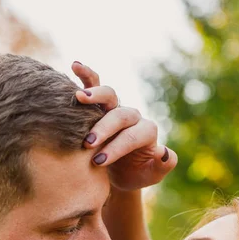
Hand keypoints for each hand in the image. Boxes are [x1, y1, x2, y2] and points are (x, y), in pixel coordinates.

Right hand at [72, 61, 177, 190]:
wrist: (121, 173)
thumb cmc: (136, 174)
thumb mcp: (152, 174)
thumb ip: (163, 164)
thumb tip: (162, 150)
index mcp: (147, 132)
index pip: (133, 135)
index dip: (117, 147)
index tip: (99, 162)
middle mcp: (132, 117)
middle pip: (120, 115)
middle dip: (104, 128)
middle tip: (88, 143)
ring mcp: (116, 109)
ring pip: (109, 95)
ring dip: (94, 95)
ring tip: (79, 97)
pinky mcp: (100, 106)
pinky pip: (95, 85)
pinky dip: (86, 75)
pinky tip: (75, 65)